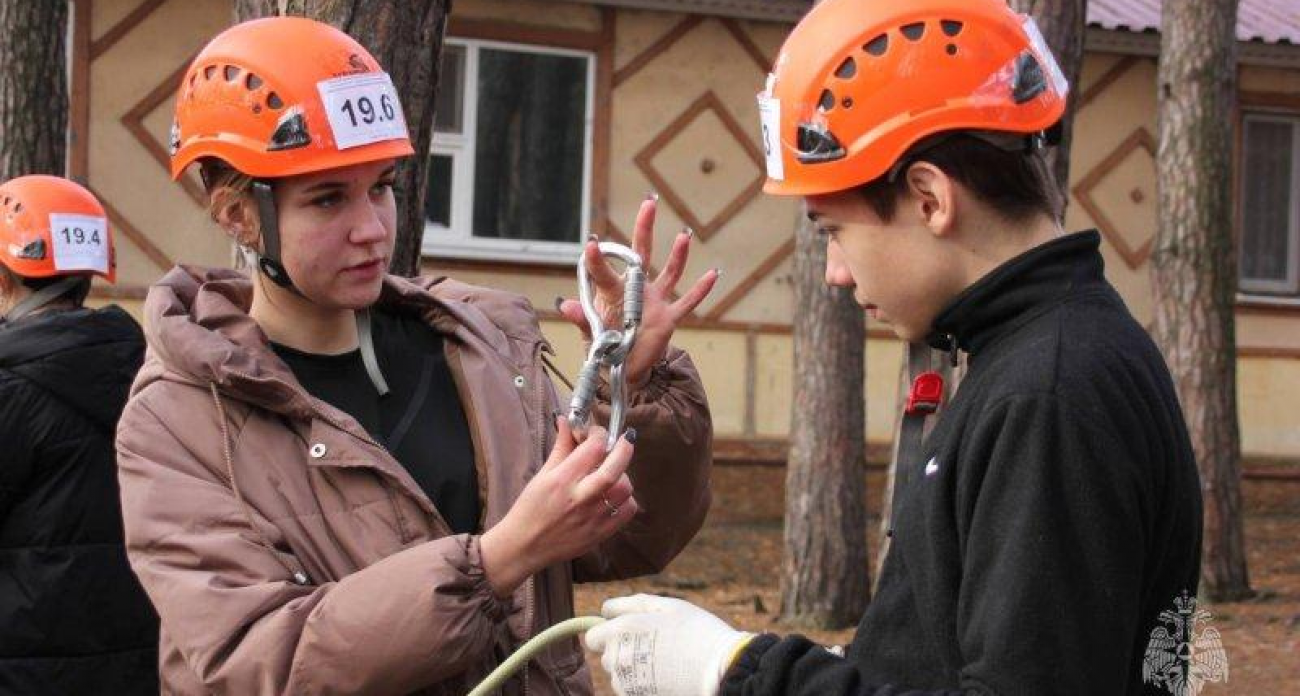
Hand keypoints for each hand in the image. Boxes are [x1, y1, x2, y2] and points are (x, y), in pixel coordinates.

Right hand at [481, 419, 637, 596]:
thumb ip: (561, 447)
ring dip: (623, 475)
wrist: (524, 546)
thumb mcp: (542, 474)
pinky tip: (613, 496)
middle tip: (625, 440)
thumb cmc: (529, 509)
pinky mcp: (601, 534)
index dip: (600, 434)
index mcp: (562, 480)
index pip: (593, 447)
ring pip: (625, 489)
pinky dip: (626, 499)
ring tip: (612, 474)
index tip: (598, 434)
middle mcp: (580, 498)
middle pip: (615, 468)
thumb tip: (566, 421)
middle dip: (625, 448)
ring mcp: (593, 518)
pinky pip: (627, 511)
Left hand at [557, 196, 718, 387]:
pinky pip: (687, 302)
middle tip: (649, 204)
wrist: (622, 369)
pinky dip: (700, 290)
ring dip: (677, 255)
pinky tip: (713, 274)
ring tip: (684, 235)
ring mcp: (654, 302)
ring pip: (669, 273)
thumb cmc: (603, 347)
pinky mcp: (668, 318)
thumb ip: (581, 319)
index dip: (597, 258)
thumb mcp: (589, 335)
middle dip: (644, 229)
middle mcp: (635, 290)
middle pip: (641, 254)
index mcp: (611, 293)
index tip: (590, 244)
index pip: (603, 271)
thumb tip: (566, 305)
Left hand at [584, 594, 753, 695]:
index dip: (609, 631)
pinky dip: (640, 684)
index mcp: (621, 630)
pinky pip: (629, 689)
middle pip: (605, 655)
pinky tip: (664, 677)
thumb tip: (605, 610)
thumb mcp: (667, 605)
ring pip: (618, 673)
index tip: (630, 630)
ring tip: (663, 661)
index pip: (592, 635)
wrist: (720, 670)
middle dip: (621, 649)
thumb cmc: (697, 632)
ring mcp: (625, 682)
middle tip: (653, 644)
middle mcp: (617, 657)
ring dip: (631, 667)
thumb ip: (631, 604)